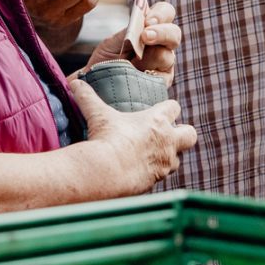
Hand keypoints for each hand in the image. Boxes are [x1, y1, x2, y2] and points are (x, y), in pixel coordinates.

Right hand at [73, 79, 197, 196]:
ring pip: (177, 160)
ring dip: (169, 157)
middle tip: (168, 135)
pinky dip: (154, 174)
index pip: (175, 107)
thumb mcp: (97, 114)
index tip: (162, 111)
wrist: (107, 172)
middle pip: (190, 135)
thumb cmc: (106, 138)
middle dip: (183, 134)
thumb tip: (74, 83)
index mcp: (157, 121)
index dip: (170, 108)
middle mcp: (168, 142)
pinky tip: (141, 172)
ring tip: (153, 156)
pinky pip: (161, 177)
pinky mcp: (157, 181)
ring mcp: (164, 164)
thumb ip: (87, 97)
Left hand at [85, 0, 180, 81]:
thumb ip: (129, 30)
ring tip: (131, 64)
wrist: (97, 86)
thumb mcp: (112, 43)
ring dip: (149, 57)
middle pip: (174, 33)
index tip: (148, 21)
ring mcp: (164, 65)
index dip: (161, 14)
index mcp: (151, 28)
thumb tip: (142, 9)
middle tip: (145, 36)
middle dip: (162, 33)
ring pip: (168, 56)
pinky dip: (149, 76)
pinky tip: (137, 76)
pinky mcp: (162, 84)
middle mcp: (162, 45)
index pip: (165, 12)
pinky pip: (163, 78)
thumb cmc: (106, 61)